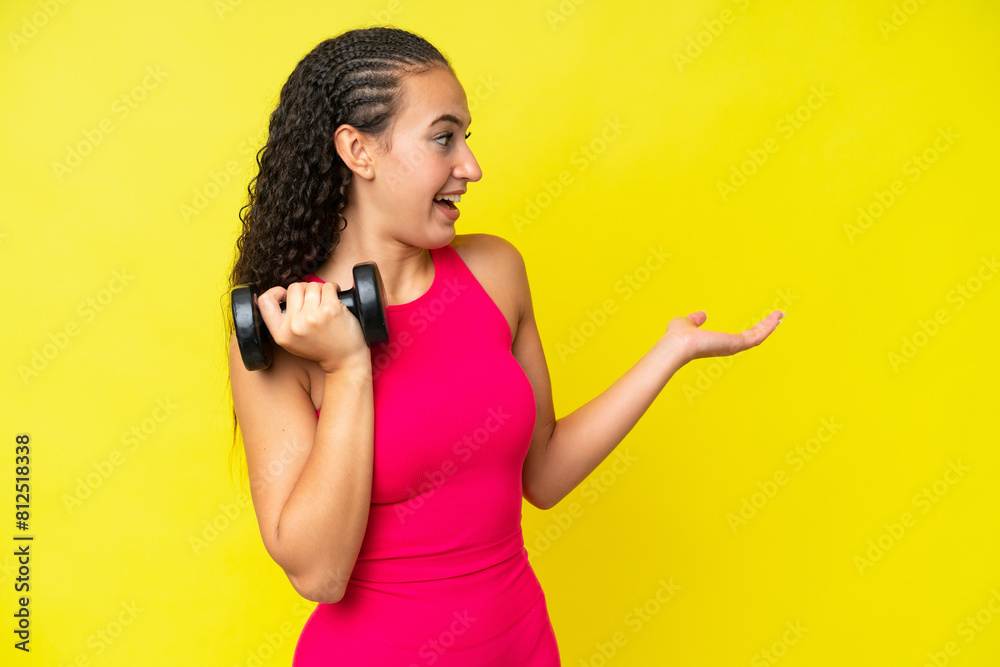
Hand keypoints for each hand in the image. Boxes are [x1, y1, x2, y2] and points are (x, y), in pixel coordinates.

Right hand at [257, 281, 369, 372]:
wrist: (344, 360)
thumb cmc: (320, 347)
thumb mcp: (291, 341)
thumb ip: (283, 320)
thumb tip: (282, 293)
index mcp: (281, 333)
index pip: (265, 301)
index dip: (275, 292)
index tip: (285, 295)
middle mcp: (294, 325)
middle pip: (294, 288)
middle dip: (305, 291)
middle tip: (314, 302)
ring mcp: (312, 316)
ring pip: (312, 285)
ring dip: (320, 291)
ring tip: (325, 303)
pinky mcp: (330, 309)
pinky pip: (328, 286)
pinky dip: (334, 289)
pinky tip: (335, 299)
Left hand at [664, 309, 783, 362]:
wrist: (678, 344)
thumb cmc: (677, 337)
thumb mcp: (687, 323)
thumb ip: (695, 320)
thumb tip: (702, 314)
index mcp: (719, 343)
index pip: (741, 337)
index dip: (754, 329)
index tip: (764, 322)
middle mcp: (728, 347)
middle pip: (754, 337)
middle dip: (766, 327)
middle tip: (778, 317)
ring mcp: (734, 347)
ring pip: (758, 336)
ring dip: (770, 325)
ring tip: (781, 314)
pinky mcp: (737, 344)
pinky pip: (757, 336)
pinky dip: (768, 327)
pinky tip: (776, 318)